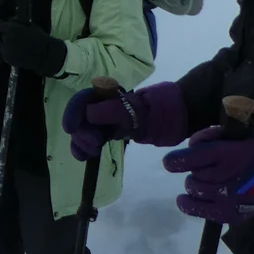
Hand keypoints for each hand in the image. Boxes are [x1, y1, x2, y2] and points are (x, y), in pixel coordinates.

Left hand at [0, 19, 65, 76]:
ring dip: (5, 44)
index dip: (0, 24)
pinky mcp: (7, 59)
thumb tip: (10, 20)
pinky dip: (7, 52)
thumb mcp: (30, 25)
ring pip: (0, 45)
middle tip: (13, 36)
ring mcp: (5, 51)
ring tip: (13, 44)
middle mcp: (6, 39)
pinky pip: (3, 53)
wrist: (45, 55)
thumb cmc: (40, 38)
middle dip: (6, 34)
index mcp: (12, 29)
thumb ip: (18, 23)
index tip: (3, 24)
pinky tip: (15, 51)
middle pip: (1, 35)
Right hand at [61, 81, 189, 160]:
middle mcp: (105, 106)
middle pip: (81, 117)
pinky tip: (88, 157)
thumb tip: (88, 115)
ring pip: (85, 130)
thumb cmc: (164, 109)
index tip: (71, 129)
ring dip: (81, 142)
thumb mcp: (140, 110)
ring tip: (90, 154)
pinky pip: (94, 139)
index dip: (73, 112)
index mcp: (110, 96)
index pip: (83, 100)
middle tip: (94, 145)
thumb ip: (113, 111)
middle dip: (81, 132)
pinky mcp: (114, 133)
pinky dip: (86, 149)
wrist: (182, 115)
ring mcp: (109, 120)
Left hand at [163, 130, 253, 225]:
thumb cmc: (247, 153)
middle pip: (193, 175)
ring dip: (195, 184)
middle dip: (195, 170)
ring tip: (207, 181)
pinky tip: (185, 199)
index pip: (193, 158)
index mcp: (230, 154)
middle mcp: (228, 178)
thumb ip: (209, 137)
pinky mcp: (228, 214)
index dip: (177, 160)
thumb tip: (190, 146)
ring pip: (194, 189)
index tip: (169, 163)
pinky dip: (188, 204)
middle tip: (207, 168)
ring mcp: (228, 199)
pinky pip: (197, 210)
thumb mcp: (233, 136)